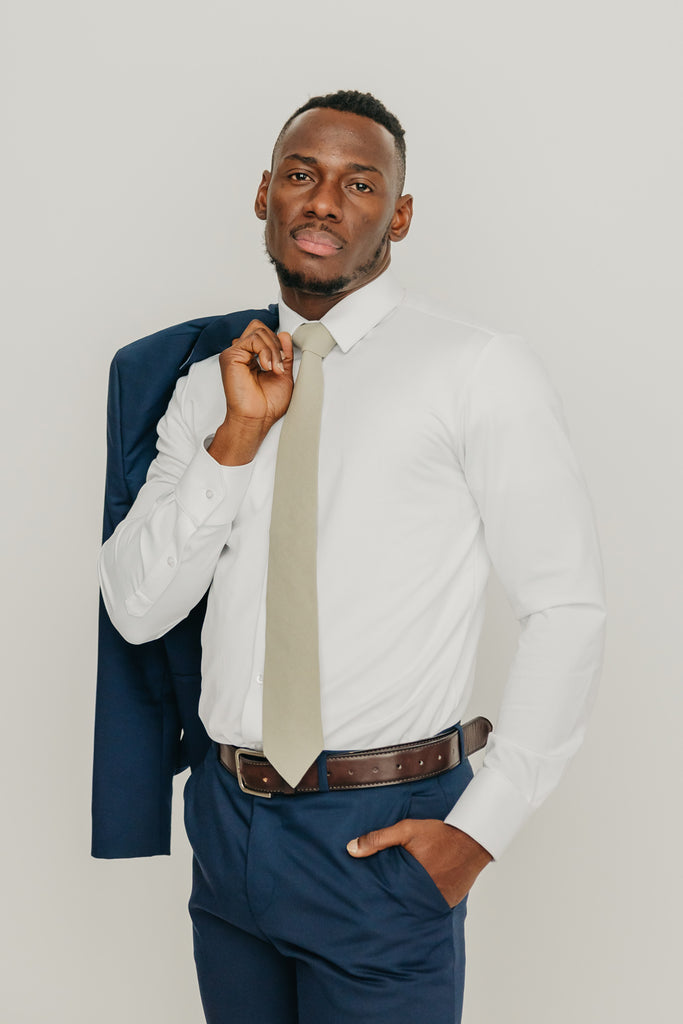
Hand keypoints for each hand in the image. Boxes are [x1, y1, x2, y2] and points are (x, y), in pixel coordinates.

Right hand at [208, 321, 293, 464]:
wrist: (256, 419)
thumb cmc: (267, 405)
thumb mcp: (283, 374)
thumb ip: (284, 354)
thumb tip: (285, 334)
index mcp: (252, 356)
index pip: (264, 333)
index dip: (277, 343)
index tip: (283, 364)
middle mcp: (242, 353)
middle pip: (260, 327)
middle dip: (276, 344)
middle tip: (280, 366)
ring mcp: (235, 353)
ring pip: (258, 331)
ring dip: (273, 349)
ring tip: (275, 369)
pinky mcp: (230, 356)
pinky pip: (253, 339)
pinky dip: (265, 351)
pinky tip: (267, 367)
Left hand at [347, 819, 492, 907]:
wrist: (473, 839)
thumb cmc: (439, 834)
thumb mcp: (406, 830)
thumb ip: (379, 839)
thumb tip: (351, 849)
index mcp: (411, 880)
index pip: (388, 898)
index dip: (377, 901)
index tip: (366, 906)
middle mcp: (425, 896)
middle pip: (401, 907)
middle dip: (391, 908)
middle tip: (376, 916)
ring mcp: (438, 902)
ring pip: (416, 910)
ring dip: (407, 908)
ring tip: (394, 912)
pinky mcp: (448, 903)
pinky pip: (431, 908)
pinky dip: (423, 907)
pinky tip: (414, 905)